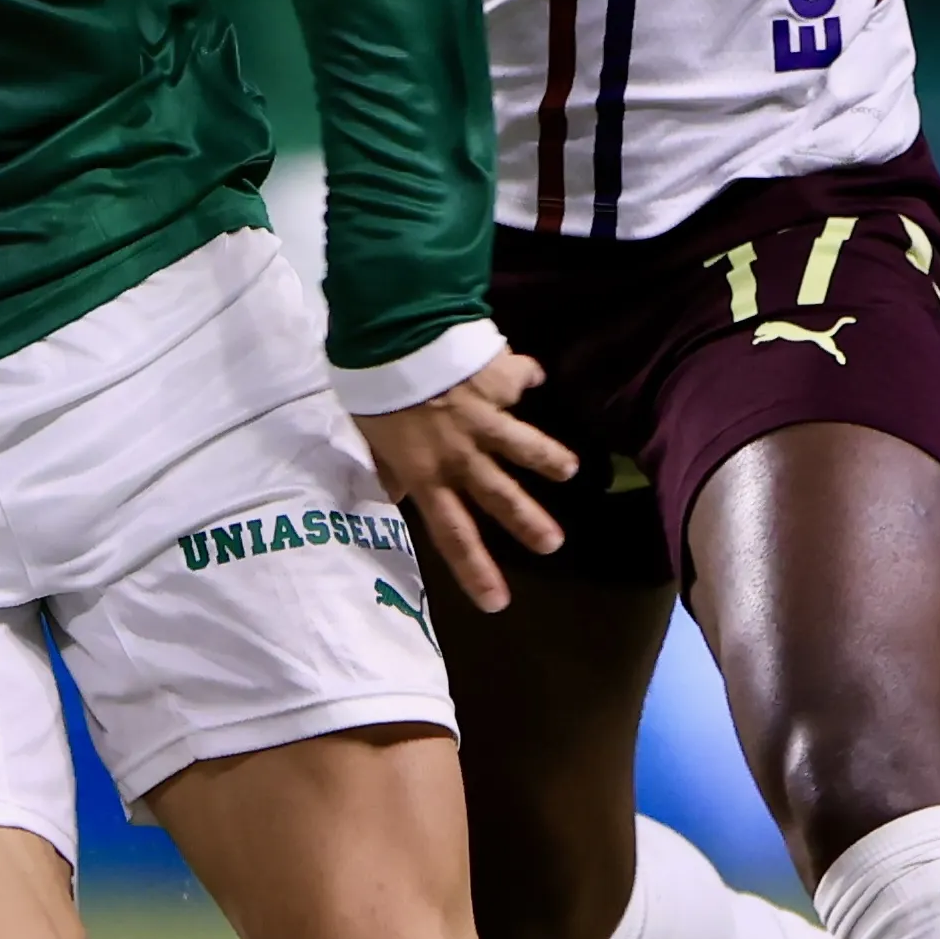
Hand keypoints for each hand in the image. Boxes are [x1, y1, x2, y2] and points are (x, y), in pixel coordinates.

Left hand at [357, 350, 574, 614]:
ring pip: (524, 445)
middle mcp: (461, 454)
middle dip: (528, 523)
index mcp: (427, 473)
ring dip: (549, 458)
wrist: (392, 336)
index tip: (497, 602)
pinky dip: (526, 374)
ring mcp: (484, 419)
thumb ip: (388, 468)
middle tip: (553, 545)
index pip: (453, 533)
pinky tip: (536, 374)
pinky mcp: (498, 381)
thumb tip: (395, 492)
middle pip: (500, 497)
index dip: (476, 570)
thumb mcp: (369, 438)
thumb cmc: (373, 391)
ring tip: (570, 470)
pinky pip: (518, 376)